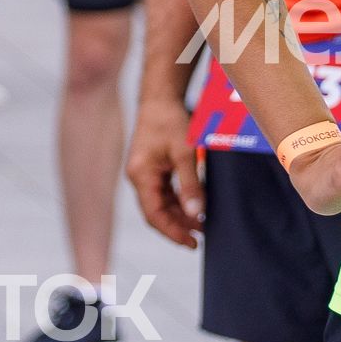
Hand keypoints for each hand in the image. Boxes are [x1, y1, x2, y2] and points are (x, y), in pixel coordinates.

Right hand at [127, 94, 205, 247]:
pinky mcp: (151, 168)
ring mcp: (144, 173)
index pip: (154, 215)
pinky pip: (164, 192)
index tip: (191, 243)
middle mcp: (138, 177)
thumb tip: (197, 214)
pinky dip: (179, 201)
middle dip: (178, 226)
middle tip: (201, 237)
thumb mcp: (185, 153)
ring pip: (161, 203)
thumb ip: (191, 185)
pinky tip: (195, 206)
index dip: (172, 232)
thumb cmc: (170, 120)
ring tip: (202, 224)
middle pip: (156, 212)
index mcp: (141, 176)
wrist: (161, 98)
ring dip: (180, 214)